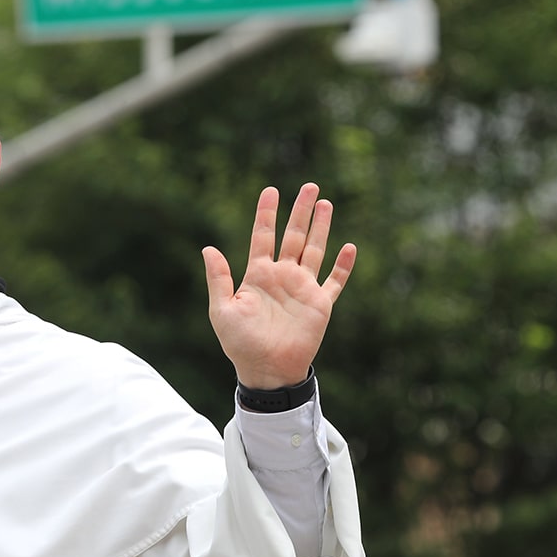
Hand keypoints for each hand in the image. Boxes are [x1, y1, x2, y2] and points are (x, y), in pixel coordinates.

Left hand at [202, 183, 356, 390]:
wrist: (266, 370)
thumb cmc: (240, 344)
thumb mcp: (222, 310)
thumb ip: (218, 279)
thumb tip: (208, 248)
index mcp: (257, 275)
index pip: (263, 236)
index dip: (267, 214)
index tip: (270, 190)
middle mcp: (282, 276)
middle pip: (293, 236)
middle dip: (300, 211)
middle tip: (309, 186)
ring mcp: (303, 288)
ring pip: (314, 250)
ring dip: (321, 228)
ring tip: (325, 203)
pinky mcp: (320, 304)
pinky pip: (334, 281)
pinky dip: (343, 265)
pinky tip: (349, 246)